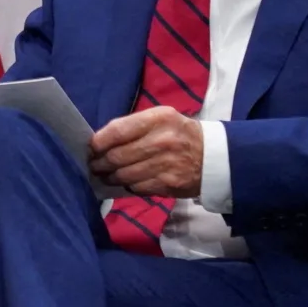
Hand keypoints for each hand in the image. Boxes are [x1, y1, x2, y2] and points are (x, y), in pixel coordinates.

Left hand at [90, 106, 204, 197]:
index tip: (92, 148)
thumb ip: (133, 126)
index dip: (99, 142)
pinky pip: (137, 188)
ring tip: (106, 175)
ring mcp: (166, 164)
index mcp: (158, 119)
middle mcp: (161, 140)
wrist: (215, 157)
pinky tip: (127, 182)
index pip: (117, 131)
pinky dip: (128, 186)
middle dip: (100, 163)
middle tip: (95, 165)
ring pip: (123, 175)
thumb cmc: (181, 134)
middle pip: (116, 156)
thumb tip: (101, 141)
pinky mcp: (168, 184)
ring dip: (110, 177)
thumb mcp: (161, 119)